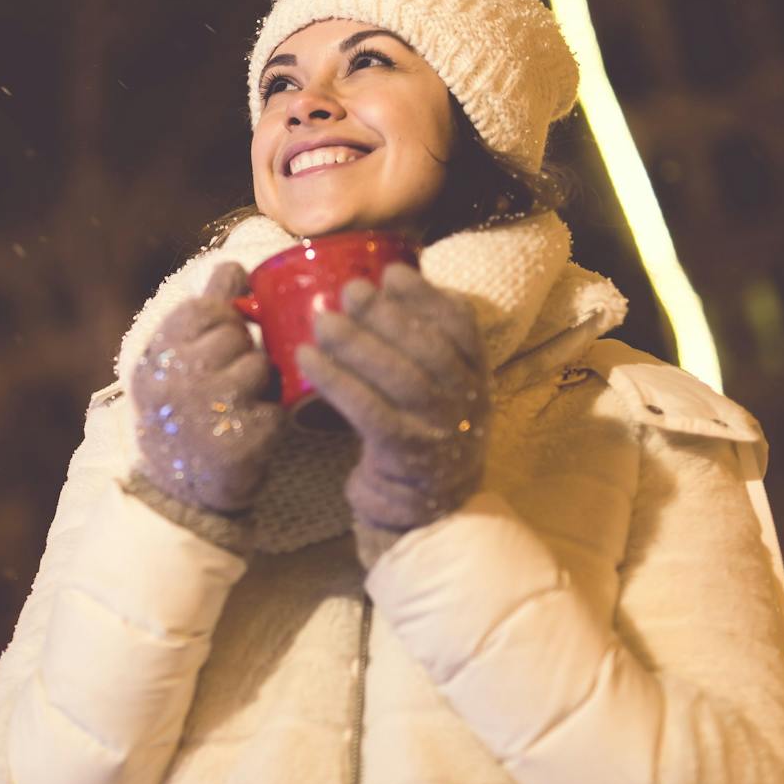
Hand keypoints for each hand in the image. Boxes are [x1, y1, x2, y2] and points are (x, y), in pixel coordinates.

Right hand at [130, 262, 285, 514]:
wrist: (177, 495)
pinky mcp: (239, 446)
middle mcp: (176, 383)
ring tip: (240, 404)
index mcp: (156, 359)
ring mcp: (207, 415)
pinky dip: (270, 417)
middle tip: (228, 379)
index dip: (222, 320)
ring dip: (260, 384)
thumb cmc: (181, 415)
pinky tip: (250, 430)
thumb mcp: (175, 363)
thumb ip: (205, 312)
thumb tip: (232, 264)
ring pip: (260, 366)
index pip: (204, 309)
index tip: (218, 340)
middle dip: (241, 352)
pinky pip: (275, 407)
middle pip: (236, 335)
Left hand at [296, 263, 490, 533]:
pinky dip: (336, 381)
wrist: (425, 513)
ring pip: (400, 376)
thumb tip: (380, 286)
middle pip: (429, 347)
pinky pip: (369, 411)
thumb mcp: (436, 389)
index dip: (427, 295)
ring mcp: (440, 429)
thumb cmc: (420, 434)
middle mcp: (467, 401)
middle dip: (386, 313)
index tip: (392, 271)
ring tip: (321, 320)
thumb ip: (420, 345)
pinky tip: (307, 359)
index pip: (462, 325)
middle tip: (348, 290)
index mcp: (476, 376)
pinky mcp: (406, 454)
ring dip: (357, 343)